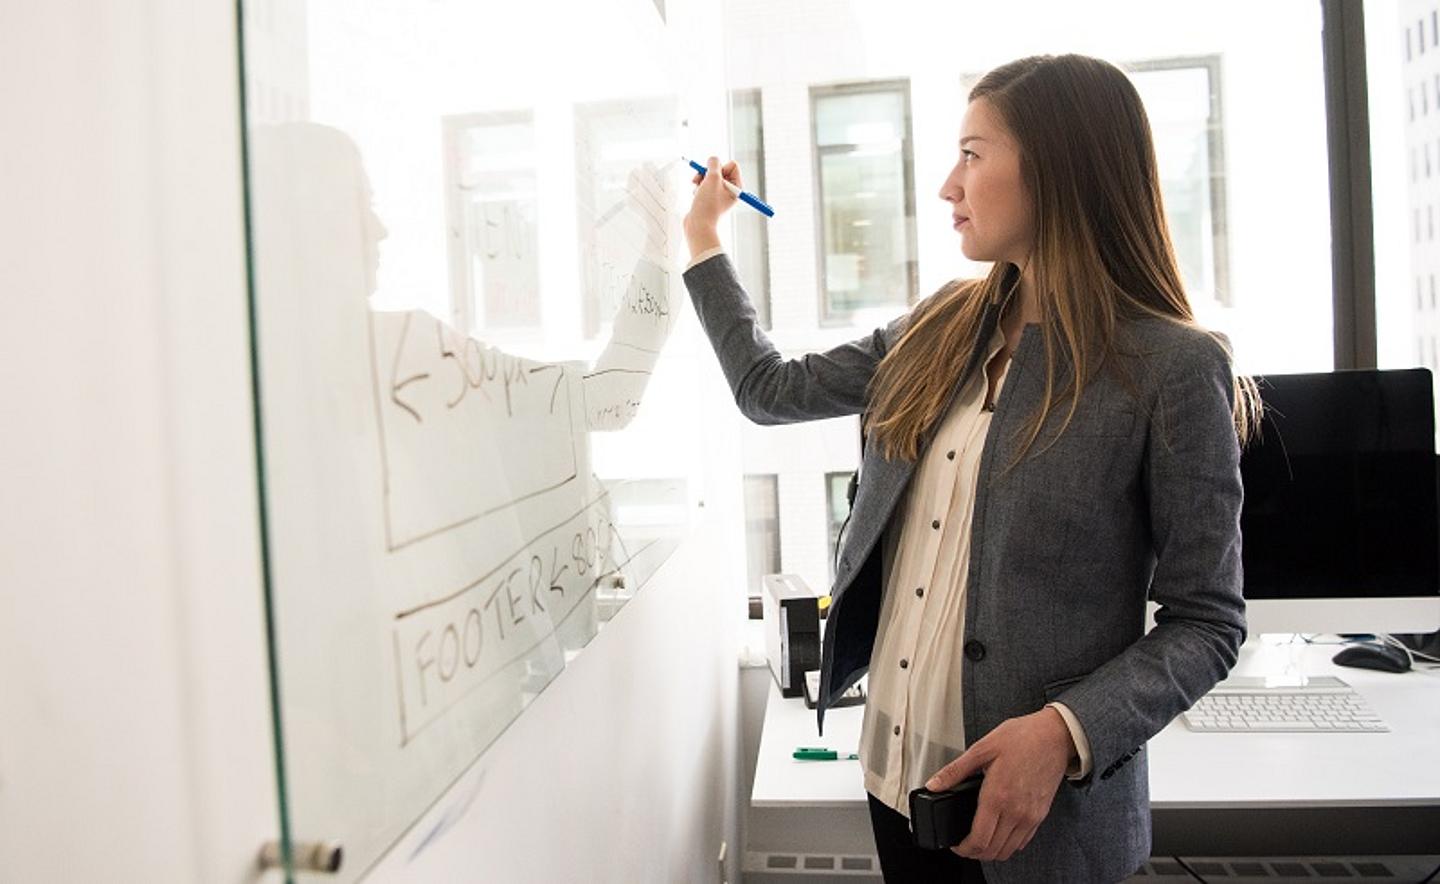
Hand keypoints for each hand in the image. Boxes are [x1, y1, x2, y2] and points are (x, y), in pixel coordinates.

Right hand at [682, 156, 739, 256]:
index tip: (715, 178)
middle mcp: (730, 191)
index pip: (732, 165)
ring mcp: (719, 195)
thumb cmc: (707, 205)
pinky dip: (698, 187)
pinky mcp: (709, 199)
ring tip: (697, 190)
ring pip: (710, 176)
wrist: (697, 226)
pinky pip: (704, 185)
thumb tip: (712, 159)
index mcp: (737, 187)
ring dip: (701, 180)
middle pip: (720, 169)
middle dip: (708, 173)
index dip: (721, 167)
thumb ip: (713, 164)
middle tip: (701, 180)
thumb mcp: (712, 178)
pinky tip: (695, 195)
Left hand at [924, 707, 1074, 861]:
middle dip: (974, 853)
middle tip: (964, 844)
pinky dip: (1009, 844)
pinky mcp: (1040, 815)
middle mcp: (1016, 811)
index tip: (955, 845)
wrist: (1054, 736)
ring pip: (1008, 850)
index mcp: (997, 796)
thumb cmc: (1021, 738)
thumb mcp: (982, 748)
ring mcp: (1030, 816)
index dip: (963, 849)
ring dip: (991, 851)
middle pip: (992, 851)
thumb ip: (955, 771)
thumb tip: (933, 784)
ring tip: (979, 839)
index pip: (979, 840)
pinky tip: (999, 832)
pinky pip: (1023, 841)